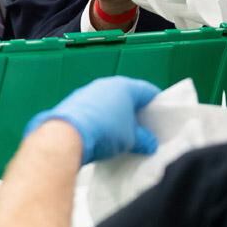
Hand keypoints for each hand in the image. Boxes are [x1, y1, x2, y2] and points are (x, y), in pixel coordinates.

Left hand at [24, 76, 160, 163]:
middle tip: (143, 130)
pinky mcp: (73, 103)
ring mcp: (87, 92)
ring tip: (122, 136)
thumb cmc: (105, 131)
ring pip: (109, 103)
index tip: (161, 120)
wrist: (66, 135)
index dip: (157, 105)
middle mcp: (106, 84)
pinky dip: (100, 119)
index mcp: (125, 86)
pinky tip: (101, 135)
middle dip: (135, 113)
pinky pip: (94, 110)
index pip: (148, 92)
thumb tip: (149, 143)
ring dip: (116, 117)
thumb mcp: (132, 140)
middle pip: (127, 97)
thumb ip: (144, 140)